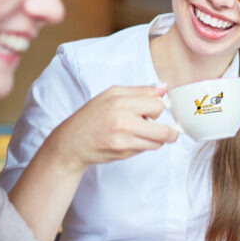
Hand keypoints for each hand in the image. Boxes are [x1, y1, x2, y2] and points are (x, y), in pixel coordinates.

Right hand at [44, 84, 178, 173]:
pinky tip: (131, 140)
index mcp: (120, 101)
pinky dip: (143, 146)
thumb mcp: (112, 95)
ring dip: (155, 139)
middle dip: (168, 131)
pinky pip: (145, 150)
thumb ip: (141, 91)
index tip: (153, 111)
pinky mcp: (122, 152)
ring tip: (141, 133)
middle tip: (162, 130)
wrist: (71, 142)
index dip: (158, 109)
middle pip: (164, 129)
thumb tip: (164, 87)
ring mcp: (123, 138)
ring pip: (157, 142)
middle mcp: (122, 120)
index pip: (158, 105)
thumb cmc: (92, 117)